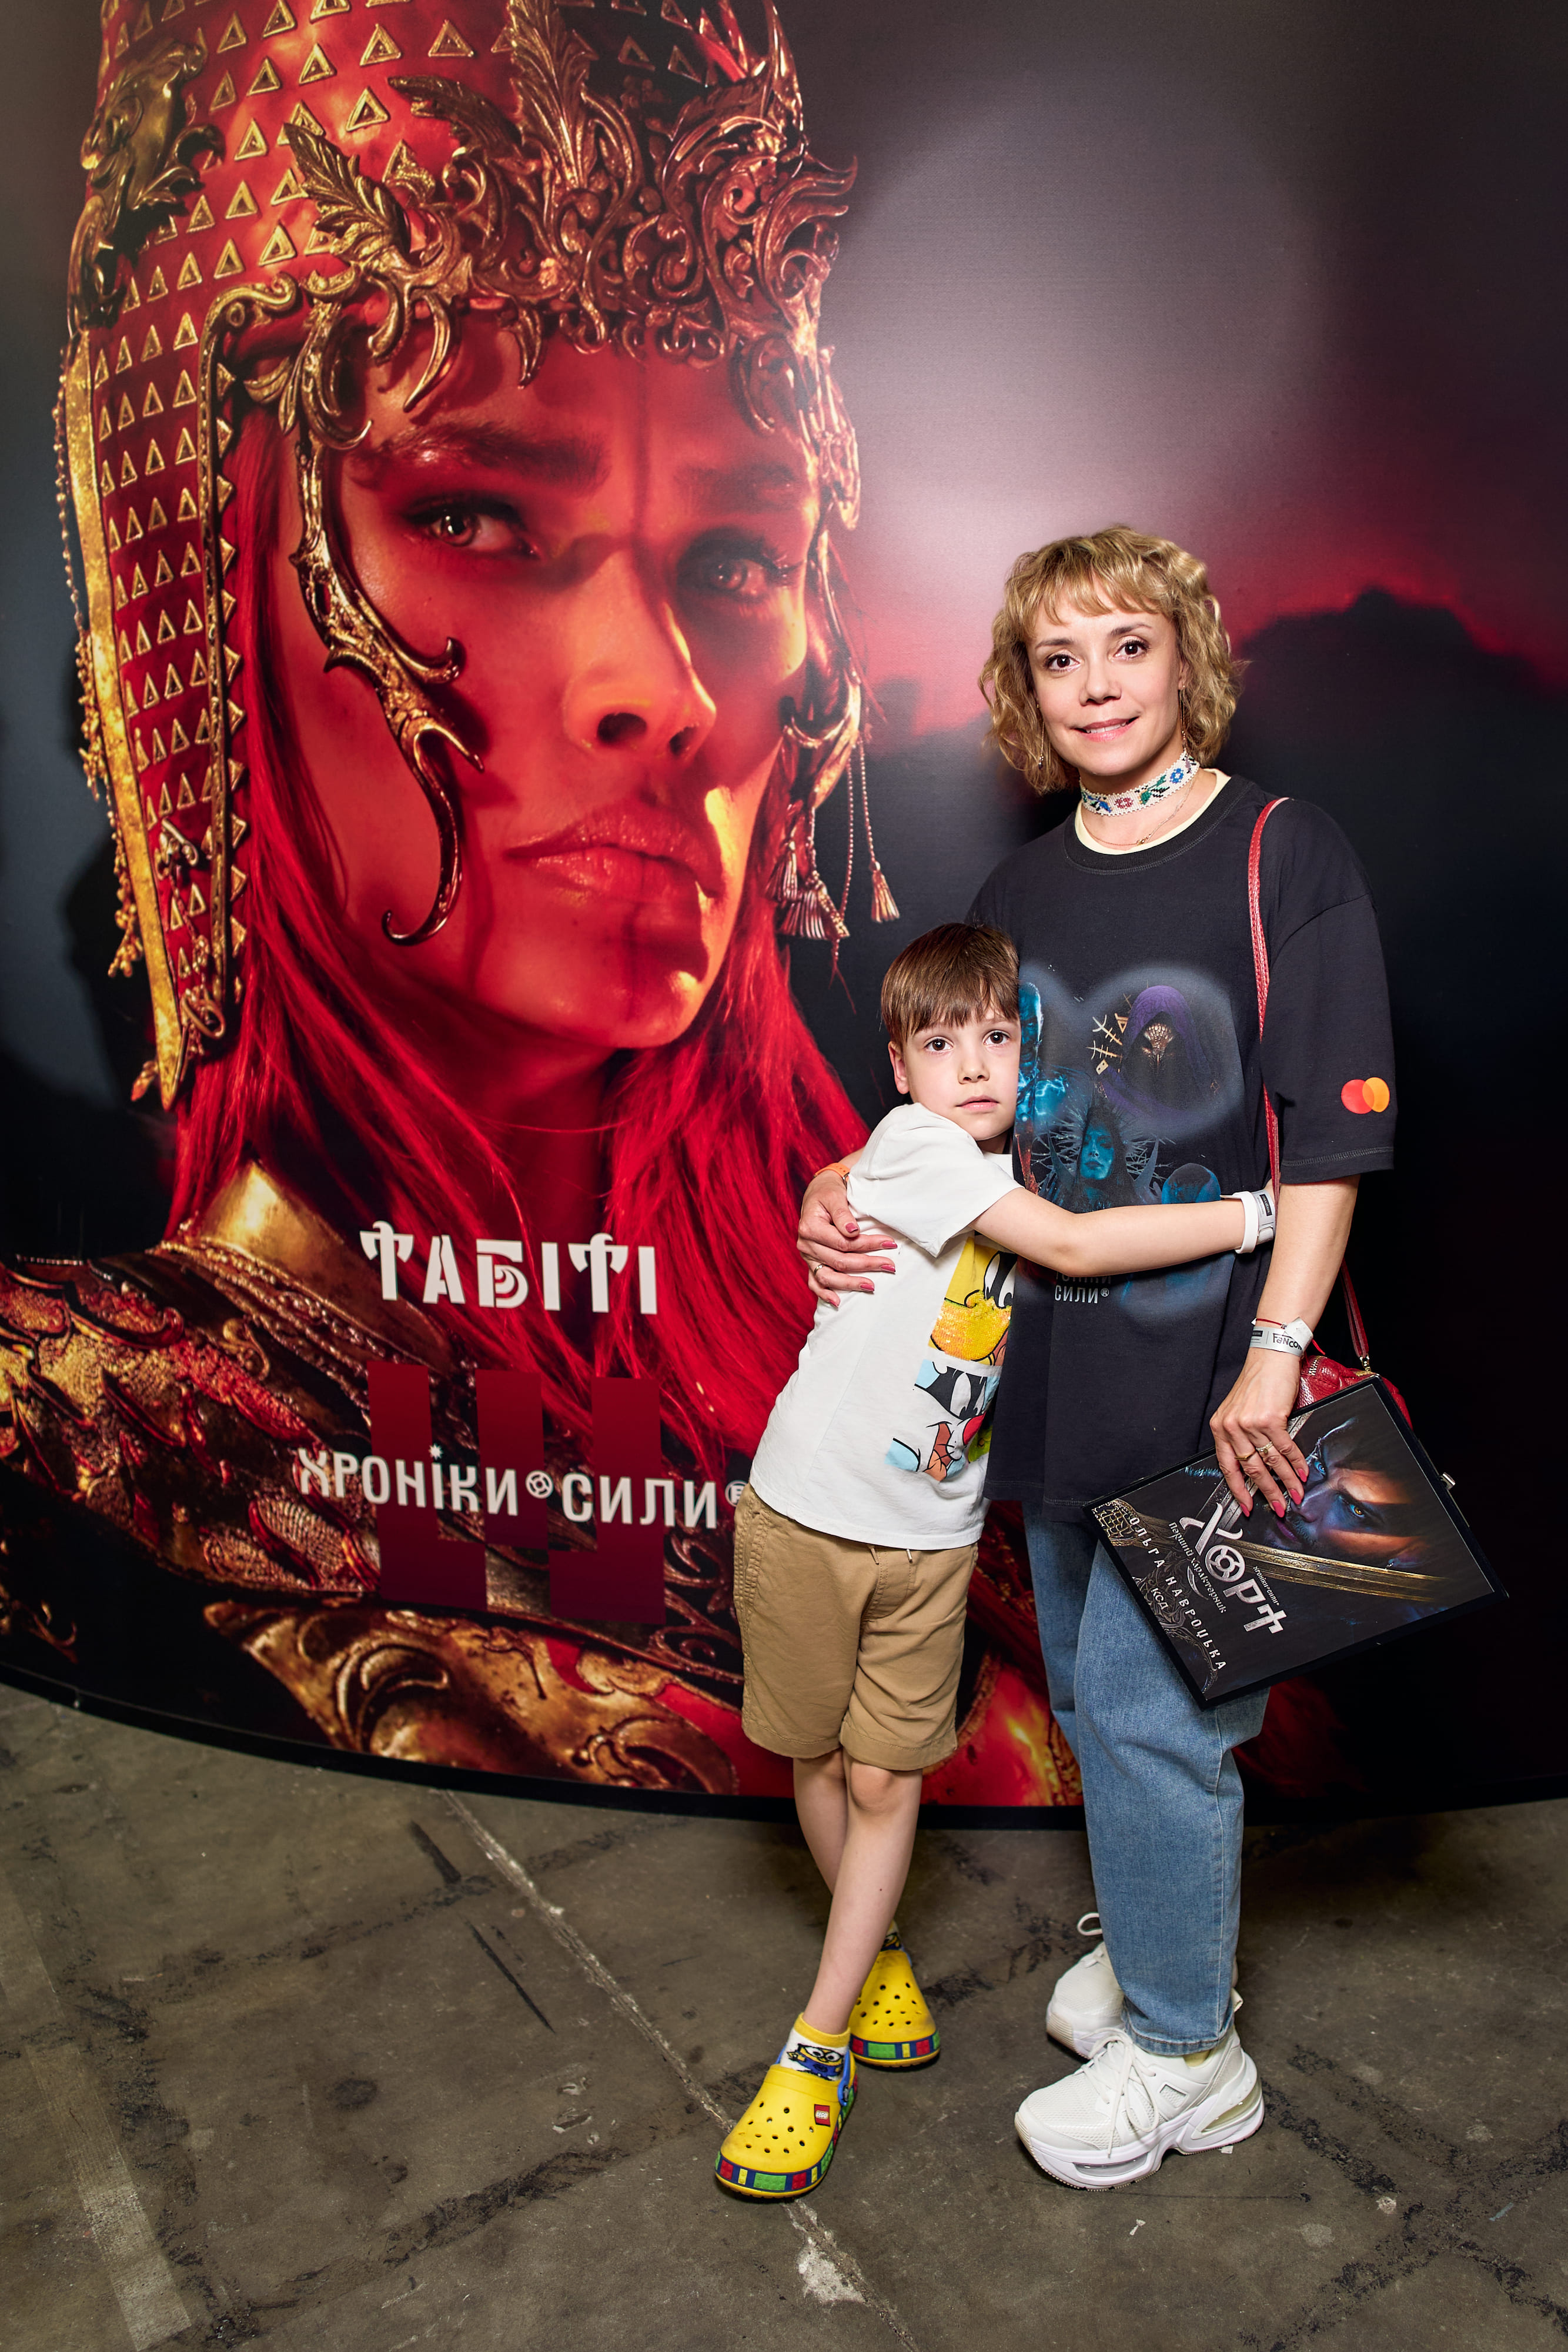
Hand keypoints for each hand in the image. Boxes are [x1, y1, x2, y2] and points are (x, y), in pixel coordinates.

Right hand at [796, 1170, 896, 1306]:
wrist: (818, 1193)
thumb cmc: (829, 1193)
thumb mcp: (835, 1196)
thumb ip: (842, 1214)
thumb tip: (853, 1231)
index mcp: (809, 1227)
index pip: (842, 1242)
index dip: (867, 1245)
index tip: (889, 1243)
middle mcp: (805, 1244)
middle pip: (838, 1261)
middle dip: (867, 1264)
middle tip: (890, 1265)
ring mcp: (807, 1256)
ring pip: (827, 1276)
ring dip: (850, 1283)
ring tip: (872, 1286)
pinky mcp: (810, 1263)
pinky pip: (814, 1282)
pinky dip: (824, 1293)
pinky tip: (838, 1302)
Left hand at [1210, 1346, 1307, 1516]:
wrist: (1271, 1355)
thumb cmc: (1257, 1382)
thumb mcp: (1239, 1410)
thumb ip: (1242, 1435)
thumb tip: (1256, 1464)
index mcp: (1220, 1426)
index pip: (1226, 1466)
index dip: (1237, 1489)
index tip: (1245, 1505)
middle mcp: (1232, 1426)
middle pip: (1251, 1469)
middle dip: (1267, 1492)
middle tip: (1278, 1507)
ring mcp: (1250, 1423)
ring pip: (1270, 1461)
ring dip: (1286, 1482)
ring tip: (1295, 1495)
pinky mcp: (1271, 1419)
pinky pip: (1285, 1448)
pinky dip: (1296, 1463)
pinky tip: (1302, 1473)